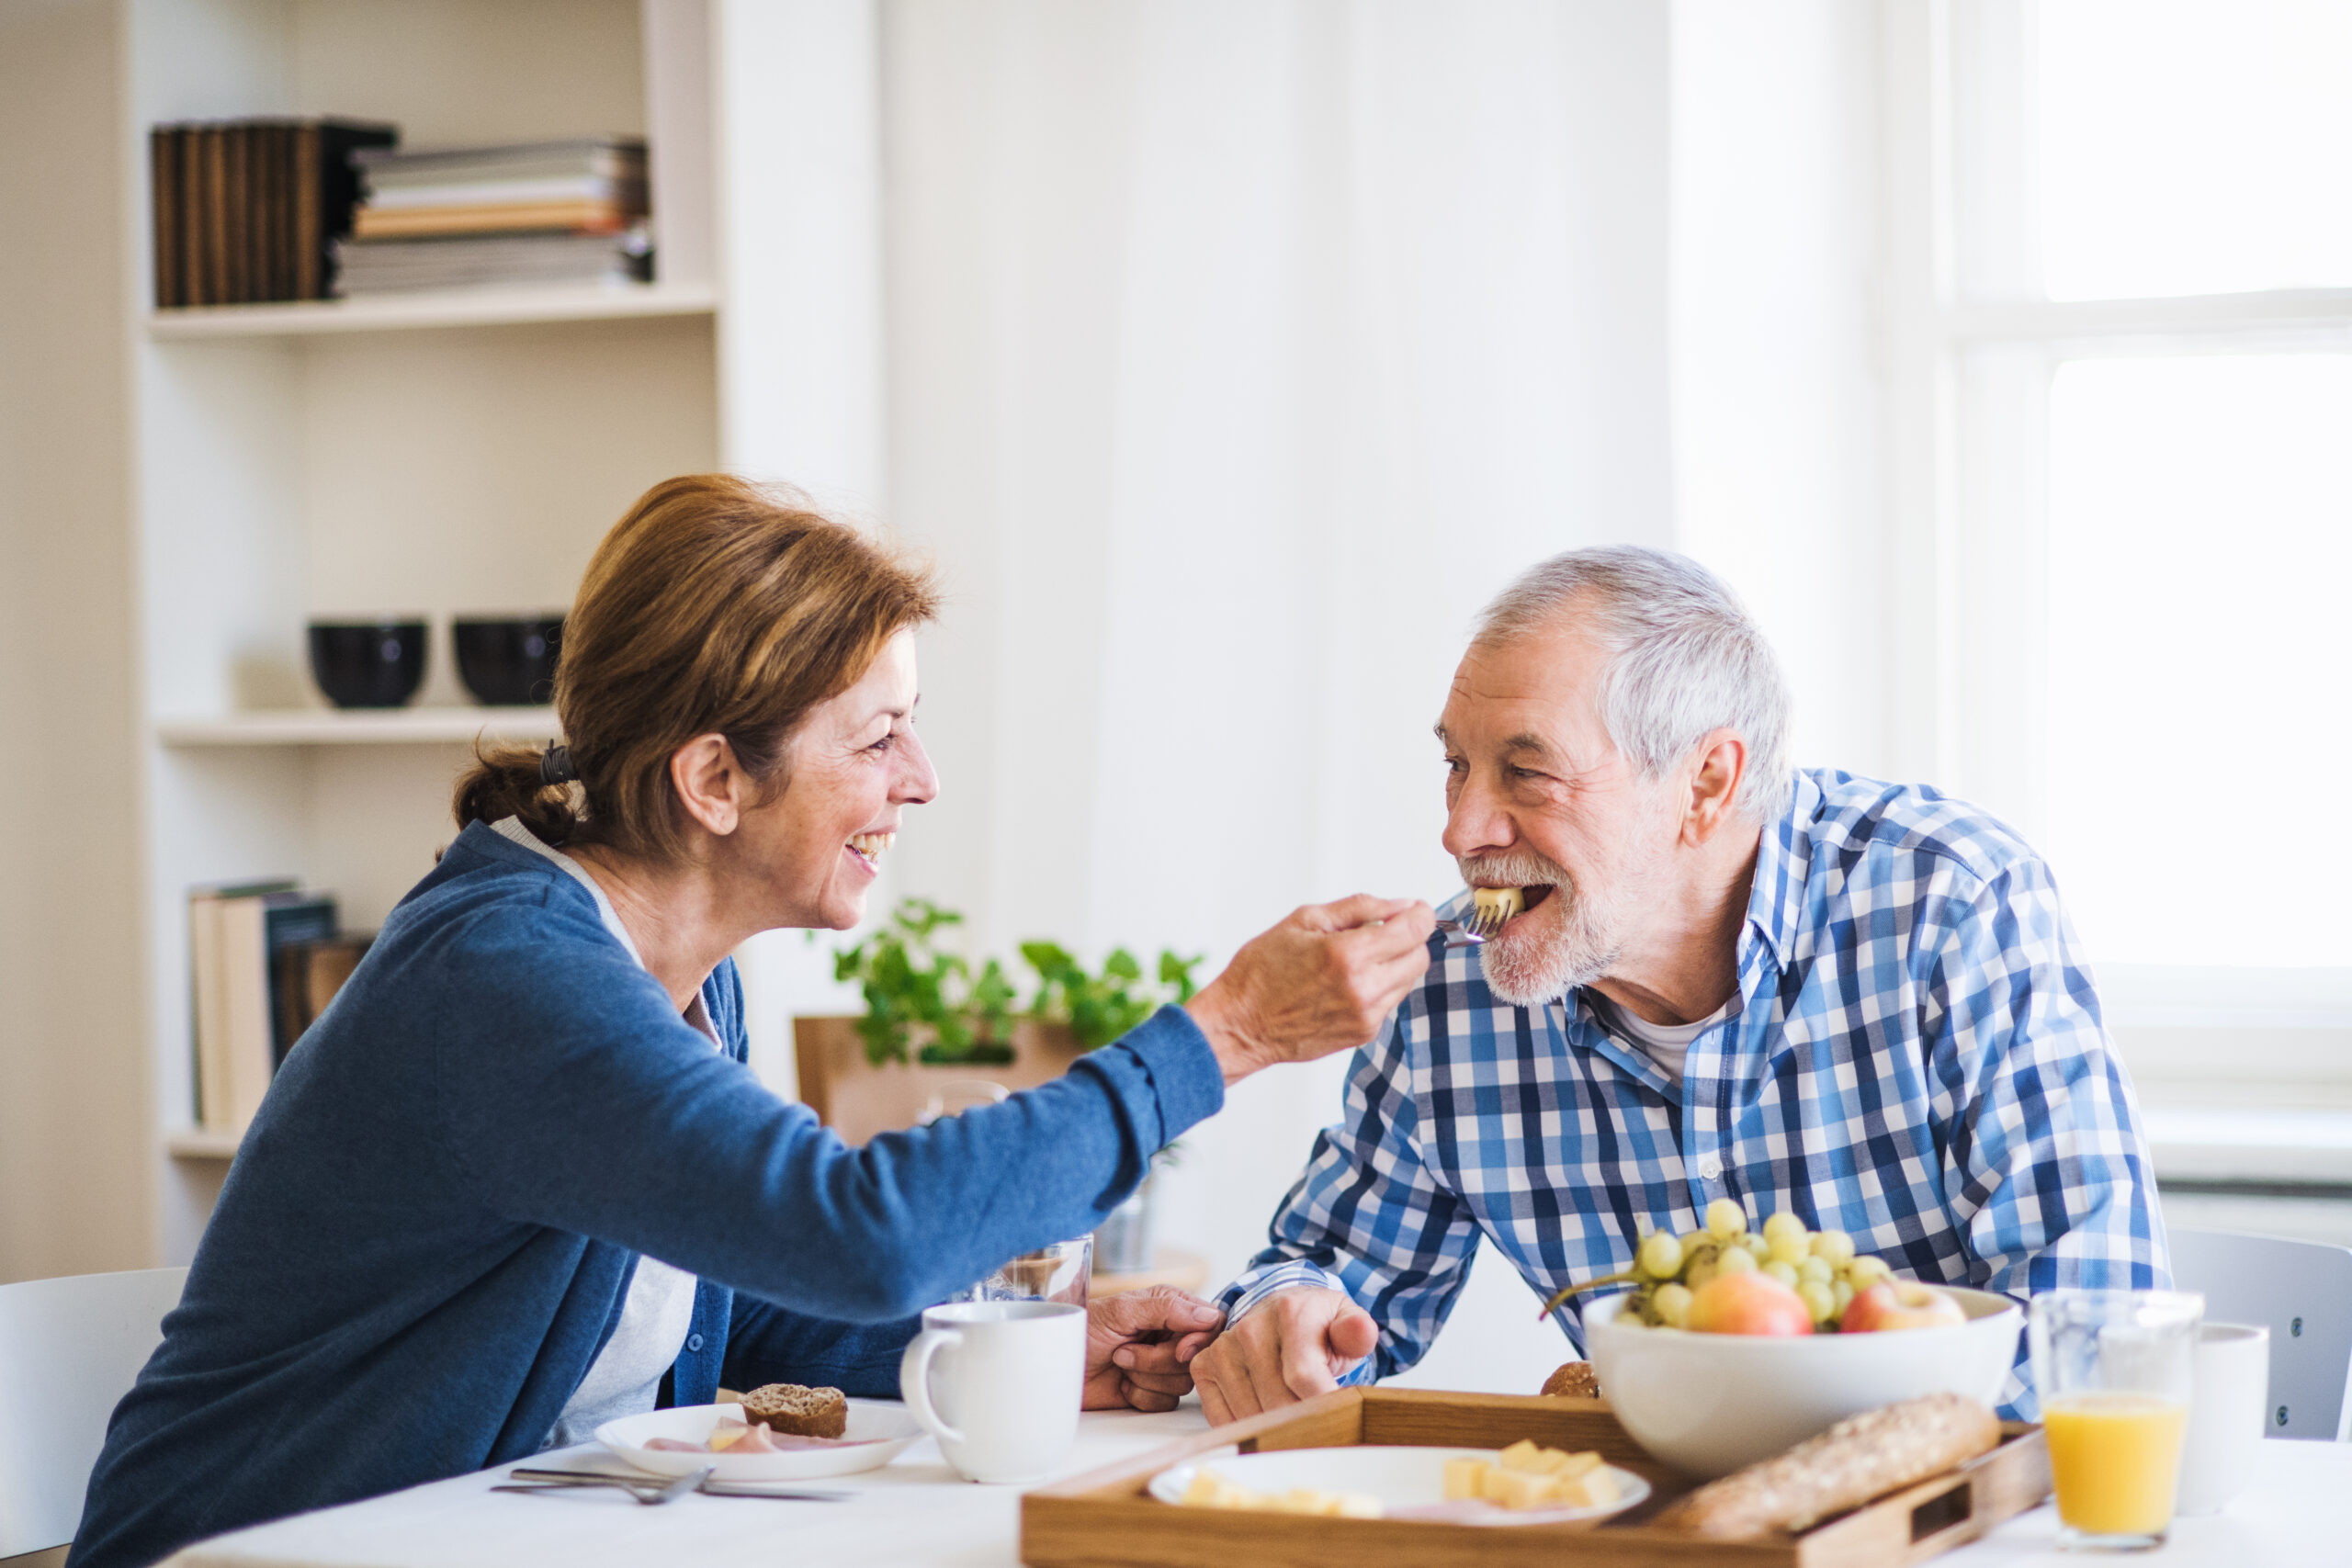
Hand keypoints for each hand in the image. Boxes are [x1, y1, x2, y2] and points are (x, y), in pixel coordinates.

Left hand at [1082, 1286, 1224, 1412]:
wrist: (1055, 1363)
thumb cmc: (1083, 1328)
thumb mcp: (1121, 1311)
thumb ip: (1165, 1309)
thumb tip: (1208, 1315)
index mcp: (1169, 1307)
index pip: (1211, 1323)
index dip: (1200, 1340)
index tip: (1180, 1350)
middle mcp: (1171, 1335)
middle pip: (1198, 1358)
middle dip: (1159, 1361)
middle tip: (1125, 1353)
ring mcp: (1162, 1365)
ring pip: (1183, 1383)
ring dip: (1146, 1377)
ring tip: (1119, 1362)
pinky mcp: (1153, 1392)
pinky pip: (1165, 1403)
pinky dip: (1140, 1396)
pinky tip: (1122, 1385)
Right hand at [1185, 896, 1433, 1084]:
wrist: (1241, 1024)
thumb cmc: (1262, 969)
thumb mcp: (1305, 920)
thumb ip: (1360, 908)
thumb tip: (1403, 905)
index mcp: (1348, 955)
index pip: (1415, 930)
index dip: (1420, 914)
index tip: (1413, 909)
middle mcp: (1364, 989)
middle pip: (1420, 956)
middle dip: (1409, 939)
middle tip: (1381, 931)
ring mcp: (1367, 1016)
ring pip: (1408, 980)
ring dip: (1394, 963)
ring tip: (1355, 959)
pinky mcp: (1364, 1033)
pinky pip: (1389, 1001)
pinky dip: (1379, 986)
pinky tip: (1346, 983)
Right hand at [1190, 1287, 1378, 1425]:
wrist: (1280, 1312)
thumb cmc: (1316, 1326)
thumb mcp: (1344, 1321)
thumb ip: (1356, 1332)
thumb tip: (1361, 1332)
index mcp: (1290, 1312)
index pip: (1304, 1377)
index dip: (1324, 1406)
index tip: (1339, 1416)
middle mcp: (1250, 1328)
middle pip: (1278, 1402)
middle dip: (1304, 1422)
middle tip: (1320, 1424)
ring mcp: (1223, 1348)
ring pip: (1251, 1415)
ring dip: (1276, 1428)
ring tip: (1294, 1417)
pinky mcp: (1204, 1367)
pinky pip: (1223, 1418)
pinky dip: (1246, 1427)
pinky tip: (1265, 1415)